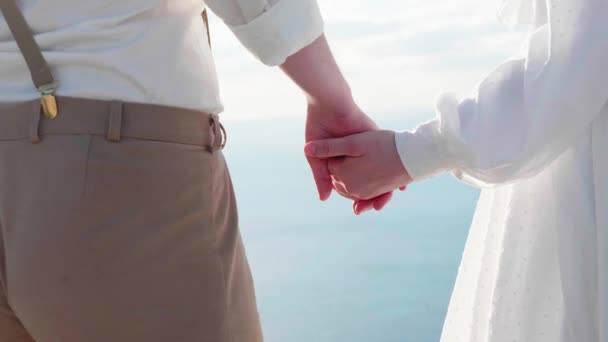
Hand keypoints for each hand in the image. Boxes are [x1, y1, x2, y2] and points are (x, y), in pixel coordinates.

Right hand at [278, 35, 396, 211]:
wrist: (327, 104)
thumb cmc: (318, 127)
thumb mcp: (316, 158)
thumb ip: (321, 177)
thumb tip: (324, 199)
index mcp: (344, 160)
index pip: (354, 182)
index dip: (358, 196)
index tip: (360, 208)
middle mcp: (359, 154)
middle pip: (373, 178)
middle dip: (376, 193)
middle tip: (377, 206)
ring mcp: (368, 146)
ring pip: (383, 168)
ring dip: (389, 182)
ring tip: (392, 194)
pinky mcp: (375, 137)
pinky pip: (390, 153)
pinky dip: (396, 165)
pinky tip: (401, 175)